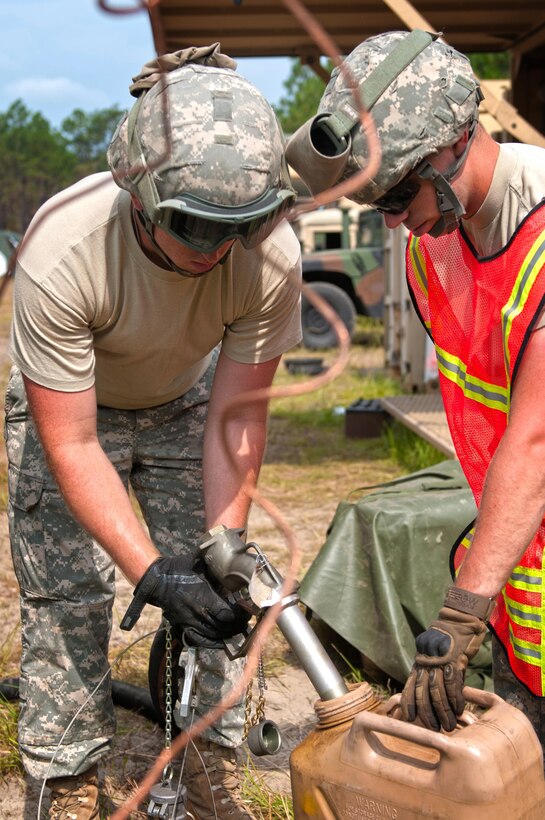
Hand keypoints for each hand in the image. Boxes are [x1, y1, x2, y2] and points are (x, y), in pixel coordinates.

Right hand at [125, 554, 249, 647]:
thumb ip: (216, 568)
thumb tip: (234, 564)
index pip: (226, 614)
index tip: (248, 611)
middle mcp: (196, 612)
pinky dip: (213, 643)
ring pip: (213, 635)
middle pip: (222, 627)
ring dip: (228, 634)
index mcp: (202, 597)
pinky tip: (222, 642)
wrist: (157, 580)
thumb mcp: (200, 564)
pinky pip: (200, 640)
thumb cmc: (179, 569)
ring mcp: (189, 621)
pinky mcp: (183, 626)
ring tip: (238, 630)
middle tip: (246, 621)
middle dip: (237, 626)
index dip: (240, 615)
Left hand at [400, 586, 493, 731]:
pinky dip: (456, 699)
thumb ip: (434, 671)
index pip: (410, 685)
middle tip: (433, 729)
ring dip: (443, 711)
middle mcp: (426, 661)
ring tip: (449, 726)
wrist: (460, 617)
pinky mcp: (454, 658)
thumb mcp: (436, 654)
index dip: (409, 703)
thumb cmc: (450, 638)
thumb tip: (436, 693)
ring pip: (437, 691)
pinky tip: (459, 710)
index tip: (409, 719)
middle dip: (427, 713)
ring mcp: (439, 660)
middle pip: (423, 692)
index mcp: (420, 660)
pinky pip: (453, 683)